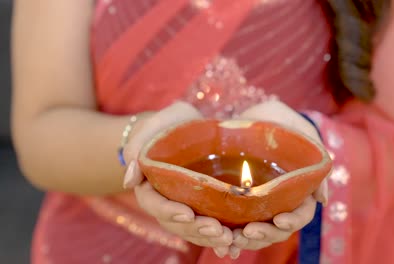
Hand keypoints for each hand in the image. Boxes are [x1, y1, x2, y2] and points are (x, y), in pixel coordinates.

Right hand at [122, 101, 232, 247]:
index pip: (154, 203)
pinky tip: (235, 248)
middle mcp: (166, 201)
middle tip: (218, 230)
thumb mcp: (157, 125)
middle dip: (196, 229)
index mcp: (149, 184)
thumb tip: (129, 180)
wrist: (189, 129)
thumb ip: (139, 145)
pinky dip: (220, 242)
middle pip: (176, 223)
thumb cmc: (171, 124)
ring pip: (193, 230)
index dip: (169, 211)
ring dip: (209, 239)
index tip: (187, 213)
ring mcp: (184, 207)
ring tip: (230, 239)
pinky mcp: (203, 209)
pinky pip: (209, 229)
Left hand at [215, 100, 327, 256]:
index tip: (278, 220)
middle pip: (278, 229)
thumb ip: (314, 159)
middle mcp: (280, 201)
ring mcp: (259, 204)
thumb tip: (322, 199)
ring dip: (246, 241)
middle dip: (265, 235)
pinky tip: (221, 246)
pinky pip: (236, 226)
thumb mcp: (299, 131)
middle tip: (247, 233)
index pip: (302, 214)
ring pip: (257, 232)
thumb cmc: (280, 120)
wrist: (251, 115)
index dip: (293, 221)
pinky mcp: (238, 202)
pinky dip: (230, 238)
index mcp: (298, 190)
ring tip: (231, 240)